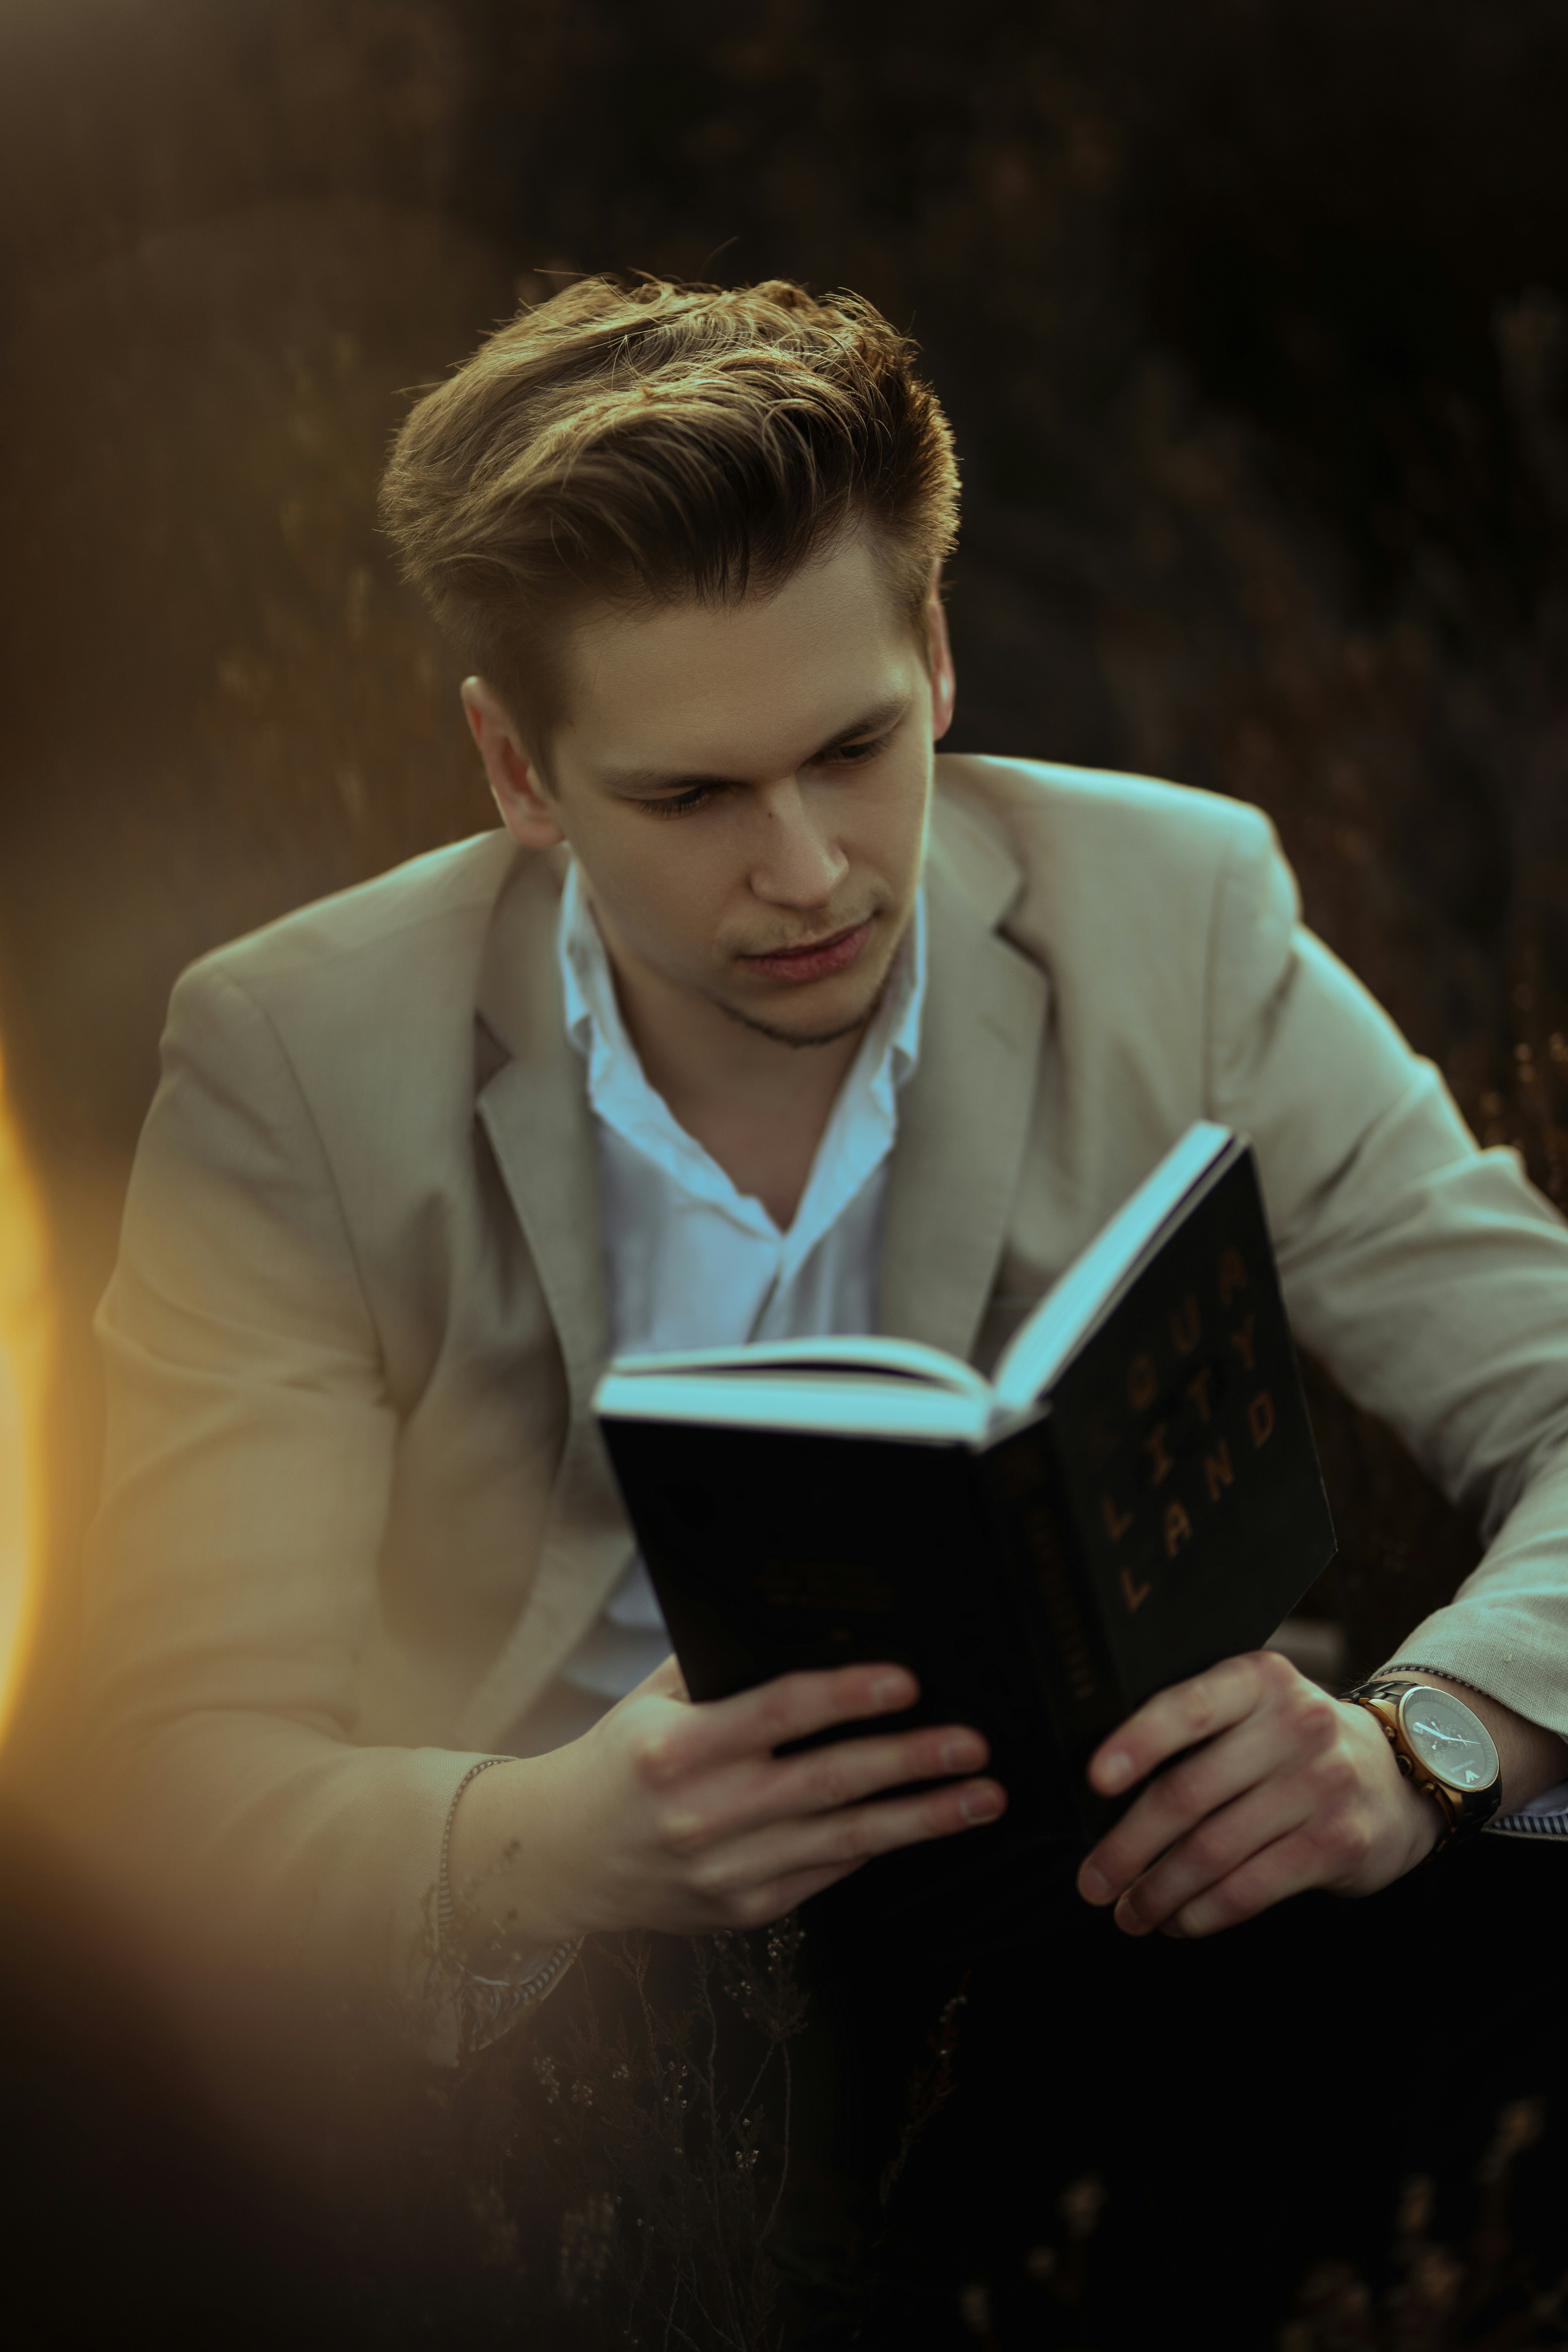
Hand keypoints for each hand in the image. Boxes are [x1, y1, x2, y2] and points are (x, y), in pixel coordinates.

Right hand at [449, 1655, 1004, 1949]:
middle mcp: (703, 1815)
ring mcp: (727, 1871)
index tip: (905, 1681)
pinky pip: (828, 1873)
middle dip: (910, 1762)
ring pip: (844, 1840)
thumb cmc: (619, 1762)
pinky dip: (878, 1847)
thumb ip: (717, 1670)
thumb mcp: (651, 1702)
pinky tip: (924, 1826)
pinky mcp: (746, 1911)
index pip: (777, 1714)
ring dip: (922, 1819)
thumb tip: (806, 1630)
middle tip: (973, 1743)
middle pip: (827, 1783)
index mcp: (675, 1750)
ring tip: (981, 1797)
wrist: (563, 1858)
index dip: (846, 1696)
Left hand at [1074, 1650, 1439, 1938]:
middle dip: (1128, 1846)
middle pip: (1189, 1792)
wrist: (1397, 1774)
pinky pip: (1251, 1887)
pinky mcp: (1339, 1843)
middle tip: (1092, 1882)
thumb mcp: (1255, 1710)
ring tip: (1129, 1913)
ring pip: (1213, 1850)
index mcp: (1259, 1681)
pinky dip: (1203, 1912)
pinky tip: (1179, 1922)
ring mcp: (1322, 1784)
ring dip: (1159, 1891)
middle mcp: (1295, 1725)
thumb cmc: (1294, 1744)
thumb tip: (1105, 1789)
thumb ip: (1197, 1730)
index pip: (1187, 1707)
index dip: (1137, 1742)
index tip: (1094, 1780)